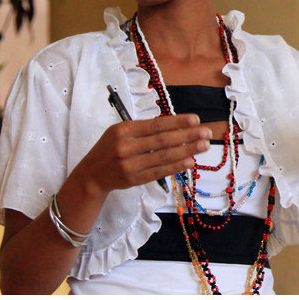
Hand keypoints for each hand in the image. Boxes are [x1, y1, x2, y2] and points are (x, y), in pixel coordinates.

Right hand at [75, 114, 211, 197]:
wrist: (91, 175)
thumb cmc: (110, 148)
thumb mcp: (120, 131)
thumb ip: (143, 129)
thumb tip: (175, 126)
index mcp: (124, 129)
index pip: (156, 125)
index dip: (177, 122)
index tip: (196, 119)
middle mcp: (126, 146)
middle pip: (162, 140)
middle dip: (188, 136)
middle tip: (207, 133)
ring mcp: (130, 165)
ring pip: (163, 156)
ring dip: (187, 151)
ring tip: (203, 146)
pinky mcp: (134, 180)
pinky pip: (159, 172)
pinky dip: (175, 166)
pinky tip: (190, 162)